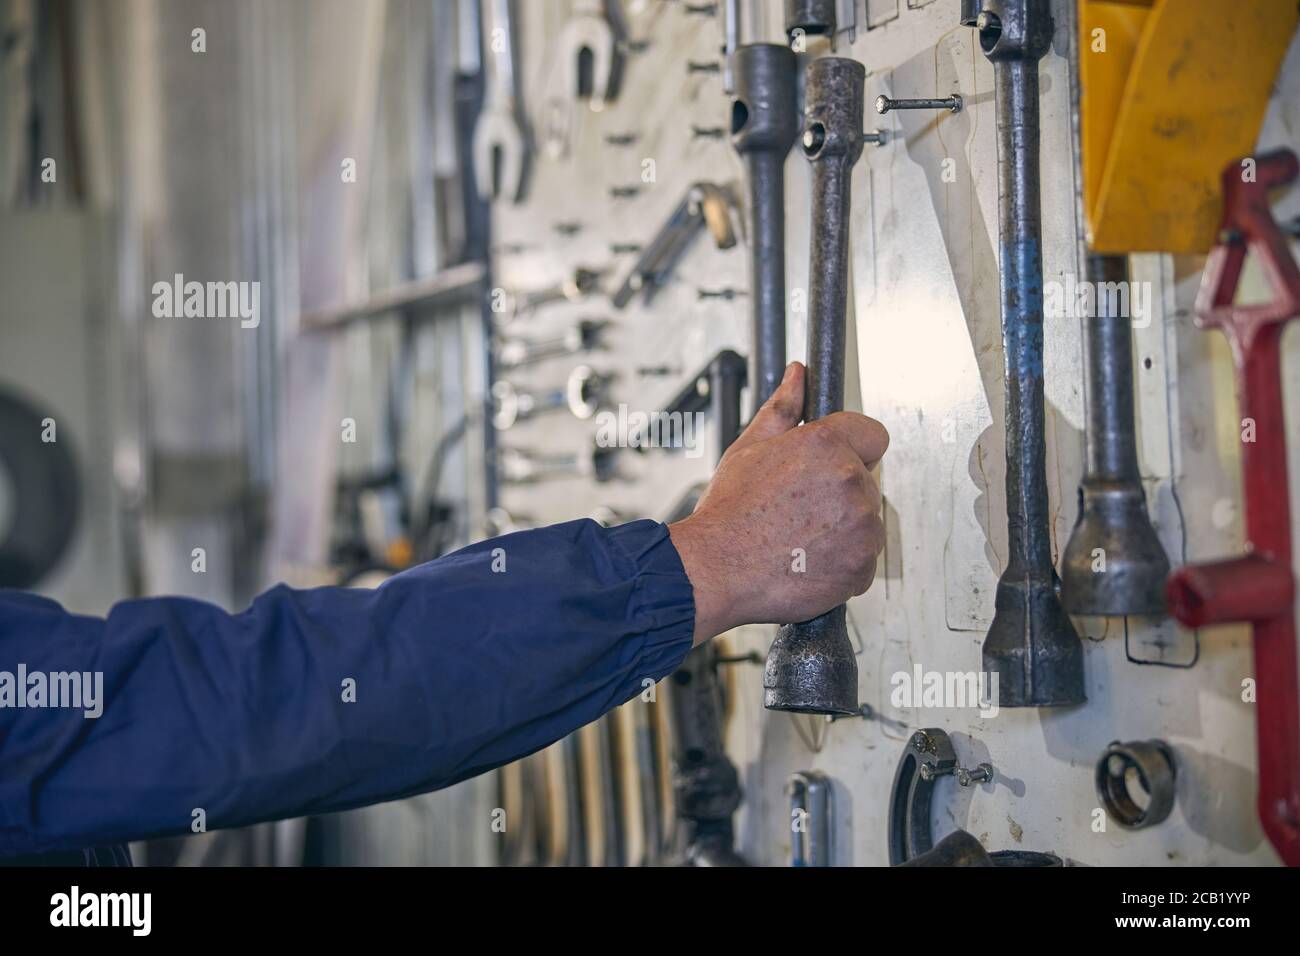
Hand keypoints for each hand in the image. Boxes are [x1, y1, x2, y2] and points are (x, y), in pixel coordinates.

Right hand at [668, 362, 888, 643]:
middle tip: (801, 510)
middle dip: (841, 493)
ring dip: (844, 531)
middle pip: (868, 482)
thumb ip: (783, 407)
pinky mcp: (862, 566)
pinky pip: (863, 561)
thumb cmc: (728, 514)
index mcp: (827, 444)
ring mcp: (861, 526)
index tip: (831, 467)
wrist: (714, 570)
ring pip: (867, 522)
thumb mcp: (749, 448)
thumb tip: (798, 376)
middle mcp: (850, 481)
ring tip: (801, 538)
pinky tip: (808, 561)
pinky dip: (843, 565)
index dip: (852, 449)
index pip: (873, 435)